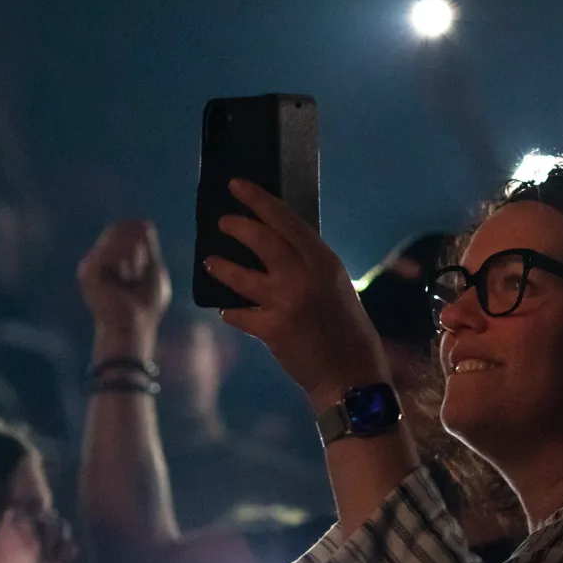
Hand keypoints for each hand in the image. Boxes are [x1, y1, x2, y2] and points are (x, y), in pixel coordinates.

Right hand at [78, 219, 171, 336]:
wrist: (133, 327)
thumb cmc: (146, 305)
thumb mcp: (154, 270)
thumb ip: (148, 247)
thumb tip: (142, 223)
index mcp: (113, 257)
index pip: (128, 227)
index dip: (142, 238)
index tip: (145, 265)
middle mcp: (99, 257)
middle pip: (121, 227)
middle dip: (139, 246)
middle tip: (138, 273)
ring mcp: (91, 263)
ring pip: (118, 234)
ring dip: (134, 255)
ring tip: (131, 278)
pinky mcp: (88, 270)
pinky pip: (112, 249)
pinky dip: (125, 260)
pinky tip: (124, 278)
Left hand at [205, 179, 387, 407]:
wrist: (352, 377)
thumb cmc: (350, 332)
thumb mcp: (339, 287)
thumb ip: (312, 266)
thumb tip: (282, 247)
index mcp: (325, 262)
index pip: (286, 220)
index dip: (258, 200)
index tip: (238, 185)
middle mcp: (304, 276)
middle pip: (260, 239)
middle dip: (236, 226)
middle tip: (222, 222)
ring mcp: (285, 302)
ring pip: (239, 275)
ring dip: (221, 267)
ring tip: (210, 262)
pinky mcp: (271, 329)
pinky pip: (238, 314)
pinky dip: (232, 312)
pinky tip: (228, 311)